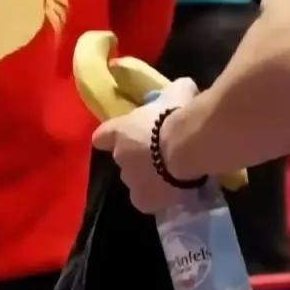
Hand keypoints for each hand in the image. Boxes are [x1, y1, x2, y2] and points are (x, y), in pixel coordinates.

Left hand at [92, 76, 200, 215]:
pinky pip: (148, 201)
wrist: (186, 147)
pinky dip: (159, 198)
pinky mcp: (144, 202)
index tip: (125, 136)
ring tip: (171, 173)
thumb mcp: (178, 92)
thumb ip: (176, 91)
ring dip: (149, 178)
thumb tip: (184, 87)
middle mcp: (119, 157)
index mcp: (118, 130)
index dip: (113, 137)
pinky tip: (174, 191)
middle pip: (123, 159)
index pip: (102, 136)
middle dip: (138, 157)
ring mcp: (130, 181)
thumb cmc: (177, 115)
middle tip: (162, 151)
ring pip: (135, 182)